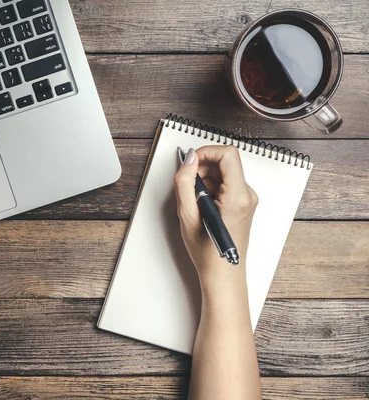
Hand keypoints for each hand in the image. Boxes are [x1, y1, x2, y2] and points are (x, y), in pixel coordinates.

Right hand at [174, 146, 257, 285]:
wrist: (223, 273)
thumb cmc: (207, 251)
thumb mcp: (187, 214)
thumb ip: (185, 182)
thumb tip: (188, 159)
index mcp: (237, 197)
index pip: (228, 154)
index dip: (206, 151)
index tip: (191, 161)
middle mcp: (248, 195)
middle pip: (226, 161)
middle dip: (203, 166)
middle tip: (188, 184)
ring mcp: (248, 199)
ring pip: (225, 172)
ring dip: (206, 178)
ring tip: (194, 200)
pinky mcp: (244, 203)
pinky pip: (226, 183)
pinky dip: (211, 187)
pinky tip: (202, 204)